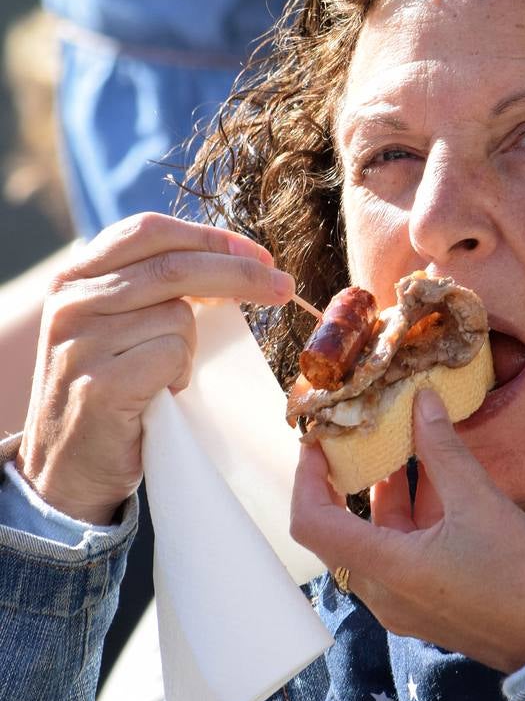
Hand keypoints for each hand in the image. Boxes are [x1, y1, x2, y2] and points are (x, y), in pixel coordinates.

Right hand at [18, 213, 294, 523]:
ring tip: (169, 374)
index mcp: (75, 278)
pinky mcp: (102, 385)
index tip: (258, 254)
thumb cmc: (107, 392)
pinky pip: (172, 355)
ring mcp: (83, 343)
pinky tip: (162, 393)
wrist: (65, 470)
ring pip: (179, 316)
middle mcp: (73, 303)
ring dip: (194, 346)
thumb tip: (231, 262)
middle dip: (241, 273)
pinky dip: (182, 373)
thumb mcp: (113, 326)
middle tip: (283, 286)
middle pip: (176, 267)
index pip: (150, 231)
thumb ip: (150, 289)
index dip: (210, 237)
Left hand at [291, 388, 524, 673]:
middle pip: (340, 530)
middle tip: (357, 437)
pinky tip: (435, 477)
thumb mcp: (481, 502)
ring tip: (402, 444)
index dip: (307, 478)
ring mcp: (406, 602)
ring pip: (376, 538)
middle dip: (347, 480)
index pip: (313, 524)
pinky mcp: (429, 602)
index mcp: (386, 572)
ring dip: (385, 493)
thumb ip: (443, 450)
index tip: (319, 441)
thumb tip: (421, 401)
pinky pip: (402, 552)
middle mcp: (384, 594)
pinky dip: (410, 515)